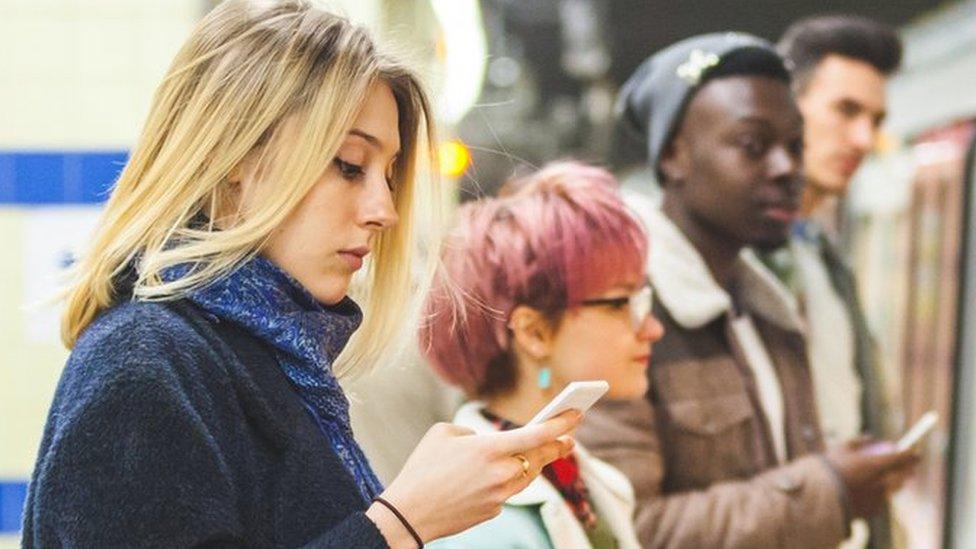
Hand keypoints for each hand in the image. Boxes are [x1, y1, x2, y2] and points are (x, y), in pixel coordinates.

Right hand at [369, 410, 579, 545]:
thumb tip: (487, 442)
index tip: (576, 414)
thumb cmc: (422, 467)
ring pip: (528, 476)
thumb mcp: (443, 434)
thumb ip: (473, 432)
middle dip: (557, 446)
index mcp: (488, 448)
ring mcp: (499, 495)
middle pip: (539, 458)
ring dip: (536, 464)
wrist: (409, 513)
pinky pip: (508, 492)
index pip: (536, 434)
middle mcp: (500, 472)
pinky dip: (508, 481)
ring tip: (546, 453)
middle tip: (569, 439)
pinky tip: (501, 476)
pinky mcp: (493, 511)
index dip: (560, 424)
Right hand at [825, 436, 919, 517]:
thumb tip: (872, 438)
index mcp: (876, 465)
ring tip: (888, 478)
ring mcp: (879, 498)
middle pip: (903, 475)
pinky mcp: (873, 510)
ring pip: (893, 489)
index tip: (916, 452)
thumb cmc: (828, 469)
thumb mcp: (840, 448)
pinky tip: (870, 492)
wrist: (818, 497)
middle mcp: (881, 482)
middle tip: (907, 466)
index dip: (911, 454)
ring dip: (894, 482)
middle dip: (906, 470)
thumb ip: (859, 442)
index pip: (902, 458)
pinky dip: (879, 495)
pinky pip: (881, 500)